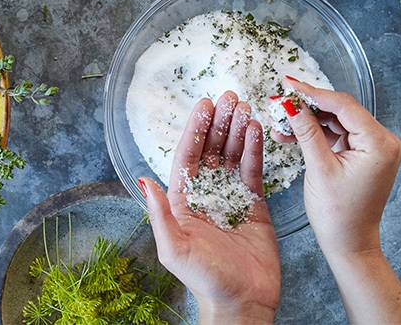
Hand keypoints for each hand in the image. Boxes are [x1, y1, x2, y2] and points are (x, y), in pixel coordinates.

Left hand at [141, 93, 279, 324]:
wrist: (242, 303)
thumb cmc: (204, 279)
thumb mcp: (174, 248)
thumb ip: (159, 213)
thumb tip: (143, 180)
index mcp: (183, 197)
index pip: (188, 154)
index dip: (196, 128)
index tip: (204, 104)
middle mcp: (205, 191)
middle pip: (211, 147)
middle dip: (219, 121)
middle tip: (229, 97)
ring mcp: (230, 195)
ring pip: (232, 153)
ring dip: (238, 129)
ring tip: (245, 107)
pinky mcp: (254, 203)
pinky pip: (253, 169)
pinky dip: (254, 148)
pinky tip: (256, 129)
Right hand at [272, 76, 400, 259]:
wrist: (349, 244)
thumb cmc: (338, 214)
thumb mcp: (318, 167)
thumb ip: (305, 130)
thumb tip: (289, 103)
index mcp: (379, 144)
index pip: (343, 106)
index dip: (312, 93)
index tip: (288, 85)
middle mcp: (383, 141)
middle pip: (340, 110)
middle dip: (307, 107)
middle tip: (279, 102)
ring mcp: (375, 147)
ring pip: (336, 120)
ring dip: (308, 121)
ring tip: (280, 122)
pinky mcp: (365, 153)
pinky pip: (338, 133)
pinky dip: (316, 133)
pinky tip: (291, 133)